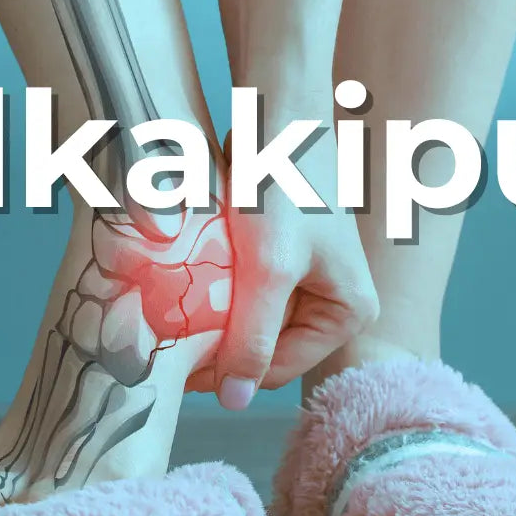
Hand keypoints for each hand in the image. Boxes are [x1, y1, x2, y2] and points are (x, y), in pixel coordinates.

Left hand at [186, 127, 379, 406]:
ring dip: (213, 314)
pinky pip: (244, 288)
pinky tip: (188, 278)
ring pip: (248, 316)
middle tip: (166, 333)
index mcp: (349, 311)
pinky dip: (216, 287)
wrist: (277, 112)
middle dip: (217, 339)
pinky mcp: (281, 254)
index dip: (223, 371)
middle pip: (262, 344)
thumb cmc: (282, 183)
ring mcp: (308, 276)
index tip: (172, 365)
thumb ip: (253, 337)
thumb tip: (234, 403)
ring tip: (173, 306)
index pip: (275, 367)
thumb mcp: (269, 268)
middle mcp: (334, 299)